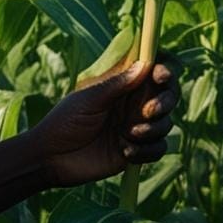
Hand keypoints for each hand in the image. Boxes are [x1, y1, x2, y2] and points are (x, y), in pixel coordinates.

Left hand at [31, 57, 179, 187]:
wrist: (52, 158)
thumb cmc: (64, 122)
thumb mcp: (88, 100)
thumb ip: (116, 85)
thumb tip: (145, 64)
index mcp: (122, 85)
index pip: (153, 69)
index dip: (164, 68)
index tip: (161, 75)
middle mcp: (134, 104)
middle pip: (169, 94)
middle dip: (166, 101)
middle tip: (148, 111)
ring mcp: (138, 127)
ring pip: (166, 123)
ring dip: (152, 129)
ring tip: (126, 135)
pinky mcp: (138, 150)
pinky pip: (159, 148)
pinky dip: (146, 150)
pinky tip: (125, 152)